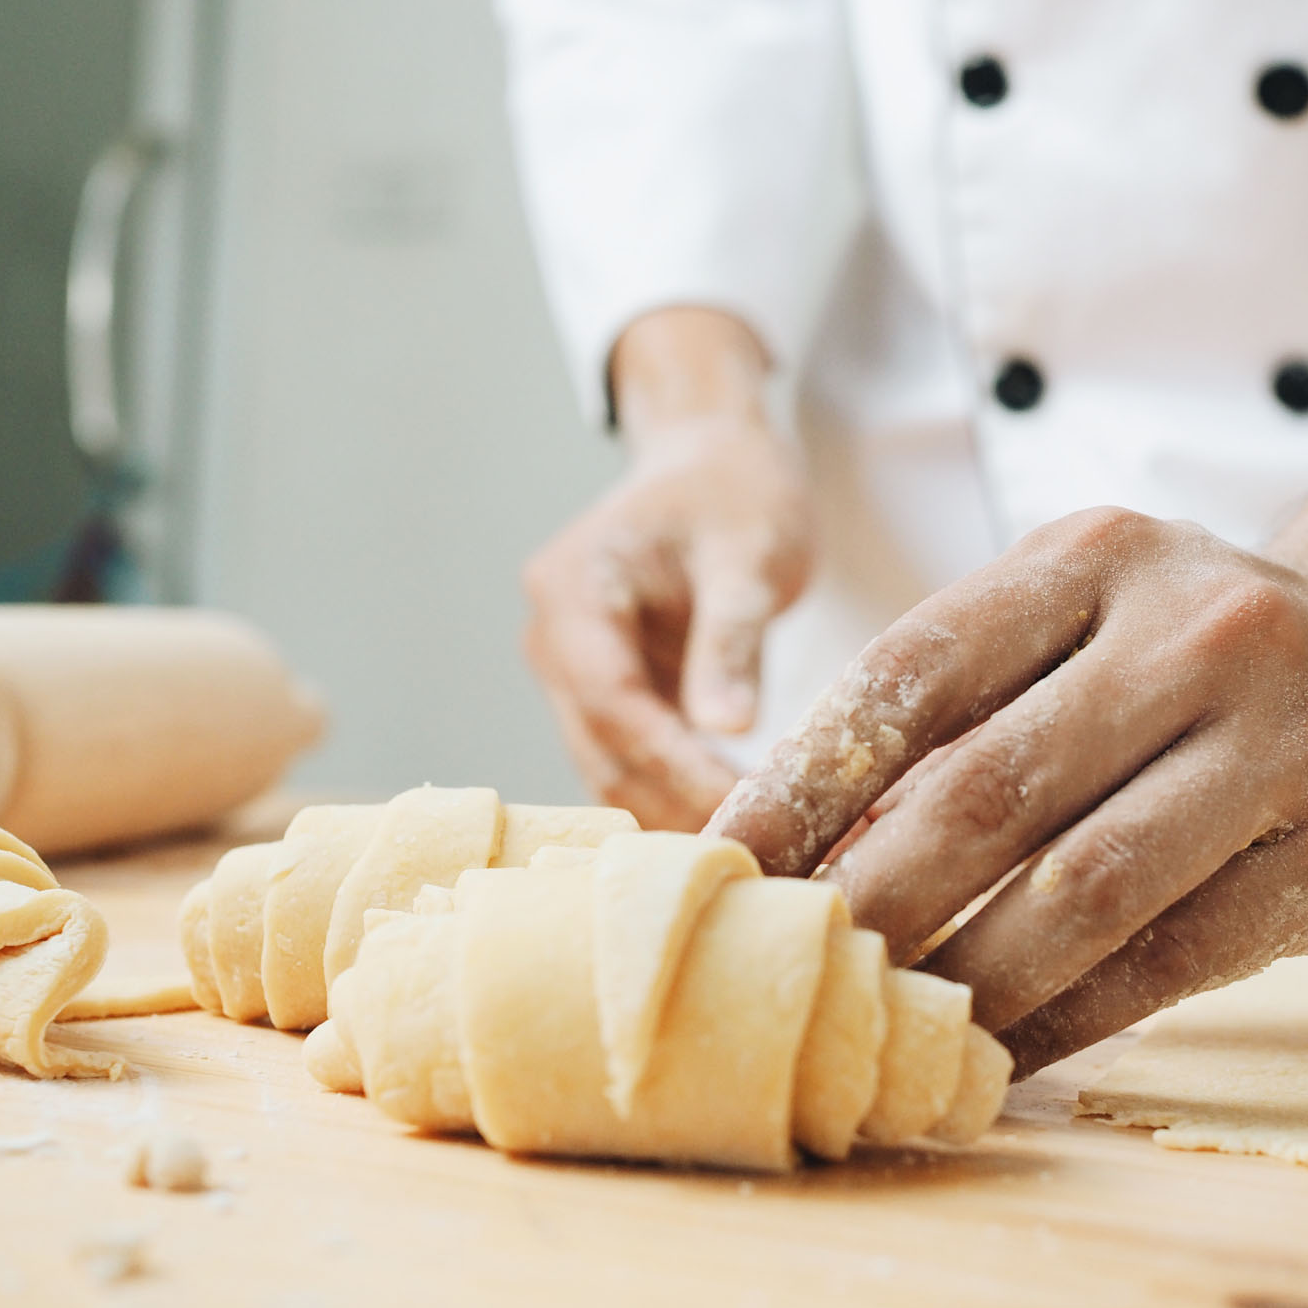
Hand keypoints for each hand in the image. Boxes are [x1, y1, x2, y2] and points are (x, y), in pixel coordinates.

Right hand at [524, 308, 812, 829]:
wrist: (712, 457)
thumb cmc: (736, 490)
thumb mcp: (747, 555)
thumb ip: (731, 639)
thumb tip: (728, 728)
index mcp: (573, 592)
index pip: (614, 701)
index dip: (672, 763)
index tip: (738, 806)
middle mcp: (553, 637)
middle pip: (602, 745)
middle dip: (672, 800)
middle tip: (754, 850)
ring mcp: (571, 668)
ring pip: (610, 764)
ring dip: (672, 807)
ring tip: (749, 847)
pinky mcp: (606, 690)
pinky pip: (632, 754)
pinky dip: (676, 786)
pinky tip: (733, 815)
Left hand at [709, 351, 1307, 1074]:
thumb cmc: (1193, 644)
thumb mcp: (1081, 613)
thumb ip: (962, 706)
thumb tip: (805, 844)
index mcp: (1095, 555)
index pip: (913, 671)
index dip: (801, 777)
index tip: (724, 861)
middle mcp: (1195, 632)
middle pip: (988, 788)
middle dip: (870, 896)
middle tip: (793, 967)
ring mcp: (1283, 740)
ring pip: (1083, 889)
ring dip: (968, 975)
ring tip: (886, 1023)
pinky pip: (1174, 958)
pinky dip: (1072, 1016)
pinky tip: (1002, 1051)